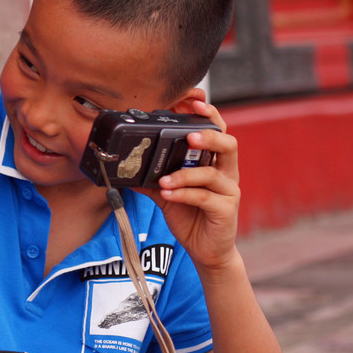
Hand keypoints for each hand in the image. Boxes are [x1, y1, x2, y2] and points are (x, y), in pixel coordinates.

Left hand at [139, 100, 240, 271]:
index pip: (217, 131)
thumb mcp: (167, 193)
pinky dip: (184, 193)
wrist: (206, 250)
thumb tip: (123, 166)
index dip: (209, 115)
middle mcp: (226, 173)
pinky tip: (168, 194)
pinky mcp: (225, 210)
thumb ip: (150, 177)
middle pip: (228, 144)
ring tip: (164, 179)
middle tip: (189, 136)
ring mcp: (229, 191)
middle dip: (209, 136)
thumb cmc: (190, 215)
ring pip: (213, 173)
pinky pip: (205, 197)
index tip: (194, 103)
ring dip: (185, 173)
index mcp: (214, 162)